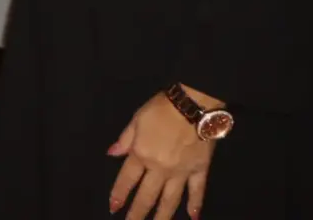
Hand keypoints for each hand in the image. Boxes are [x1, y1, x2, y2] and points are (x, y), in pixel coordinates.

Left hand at [108, 86, 218, 218]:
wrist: (192, 104)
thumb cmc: (161, 109)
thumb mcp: (136, 120)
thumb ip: (124, 139)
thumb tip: (111, 154)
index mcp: (141, 154)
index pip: (127, 180)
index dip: (119, 195)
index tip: (114, 208)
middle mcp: (160, 168)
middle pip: (147, 195)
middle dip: (138, 213)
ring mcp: (181, 171)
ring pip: (170, 199)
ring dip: (162, 216)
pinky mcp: (200, 170)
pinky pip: (197, 191)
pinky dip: (195, 204)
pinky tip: (192, 217)